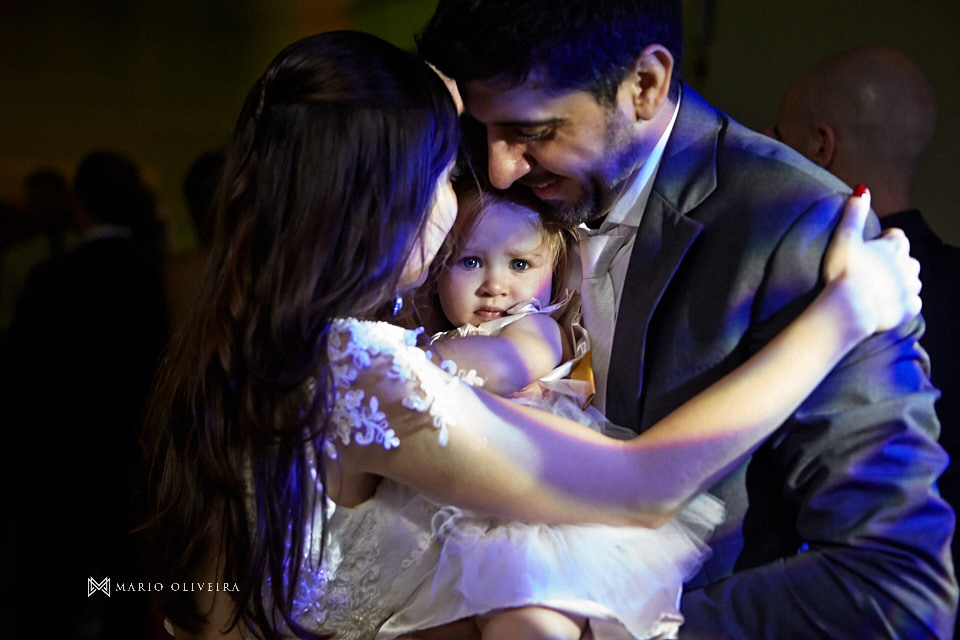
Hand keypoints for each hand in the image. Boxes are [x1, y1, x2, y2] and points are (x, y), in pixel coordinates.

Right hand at [822, 186, 921, 333]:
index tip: (873, 246)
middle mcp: (907, 265)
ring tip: (883, 287)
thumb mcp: (844, 238)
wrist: (851, 307)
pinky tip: (891, 304)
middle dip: (897, 262)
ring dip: (902, 282)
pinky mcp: (908, 308)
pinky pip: (913, 303)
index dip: (885, 240)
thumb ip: (854, 213)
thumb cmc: (845, 271)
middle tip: (876, 268)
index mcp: (893, 247)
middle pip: (908, 259)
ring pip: (913, 281)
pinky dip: (904, 303)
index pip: (897, 236)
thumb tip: (862, 188)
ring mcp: (909, 288)